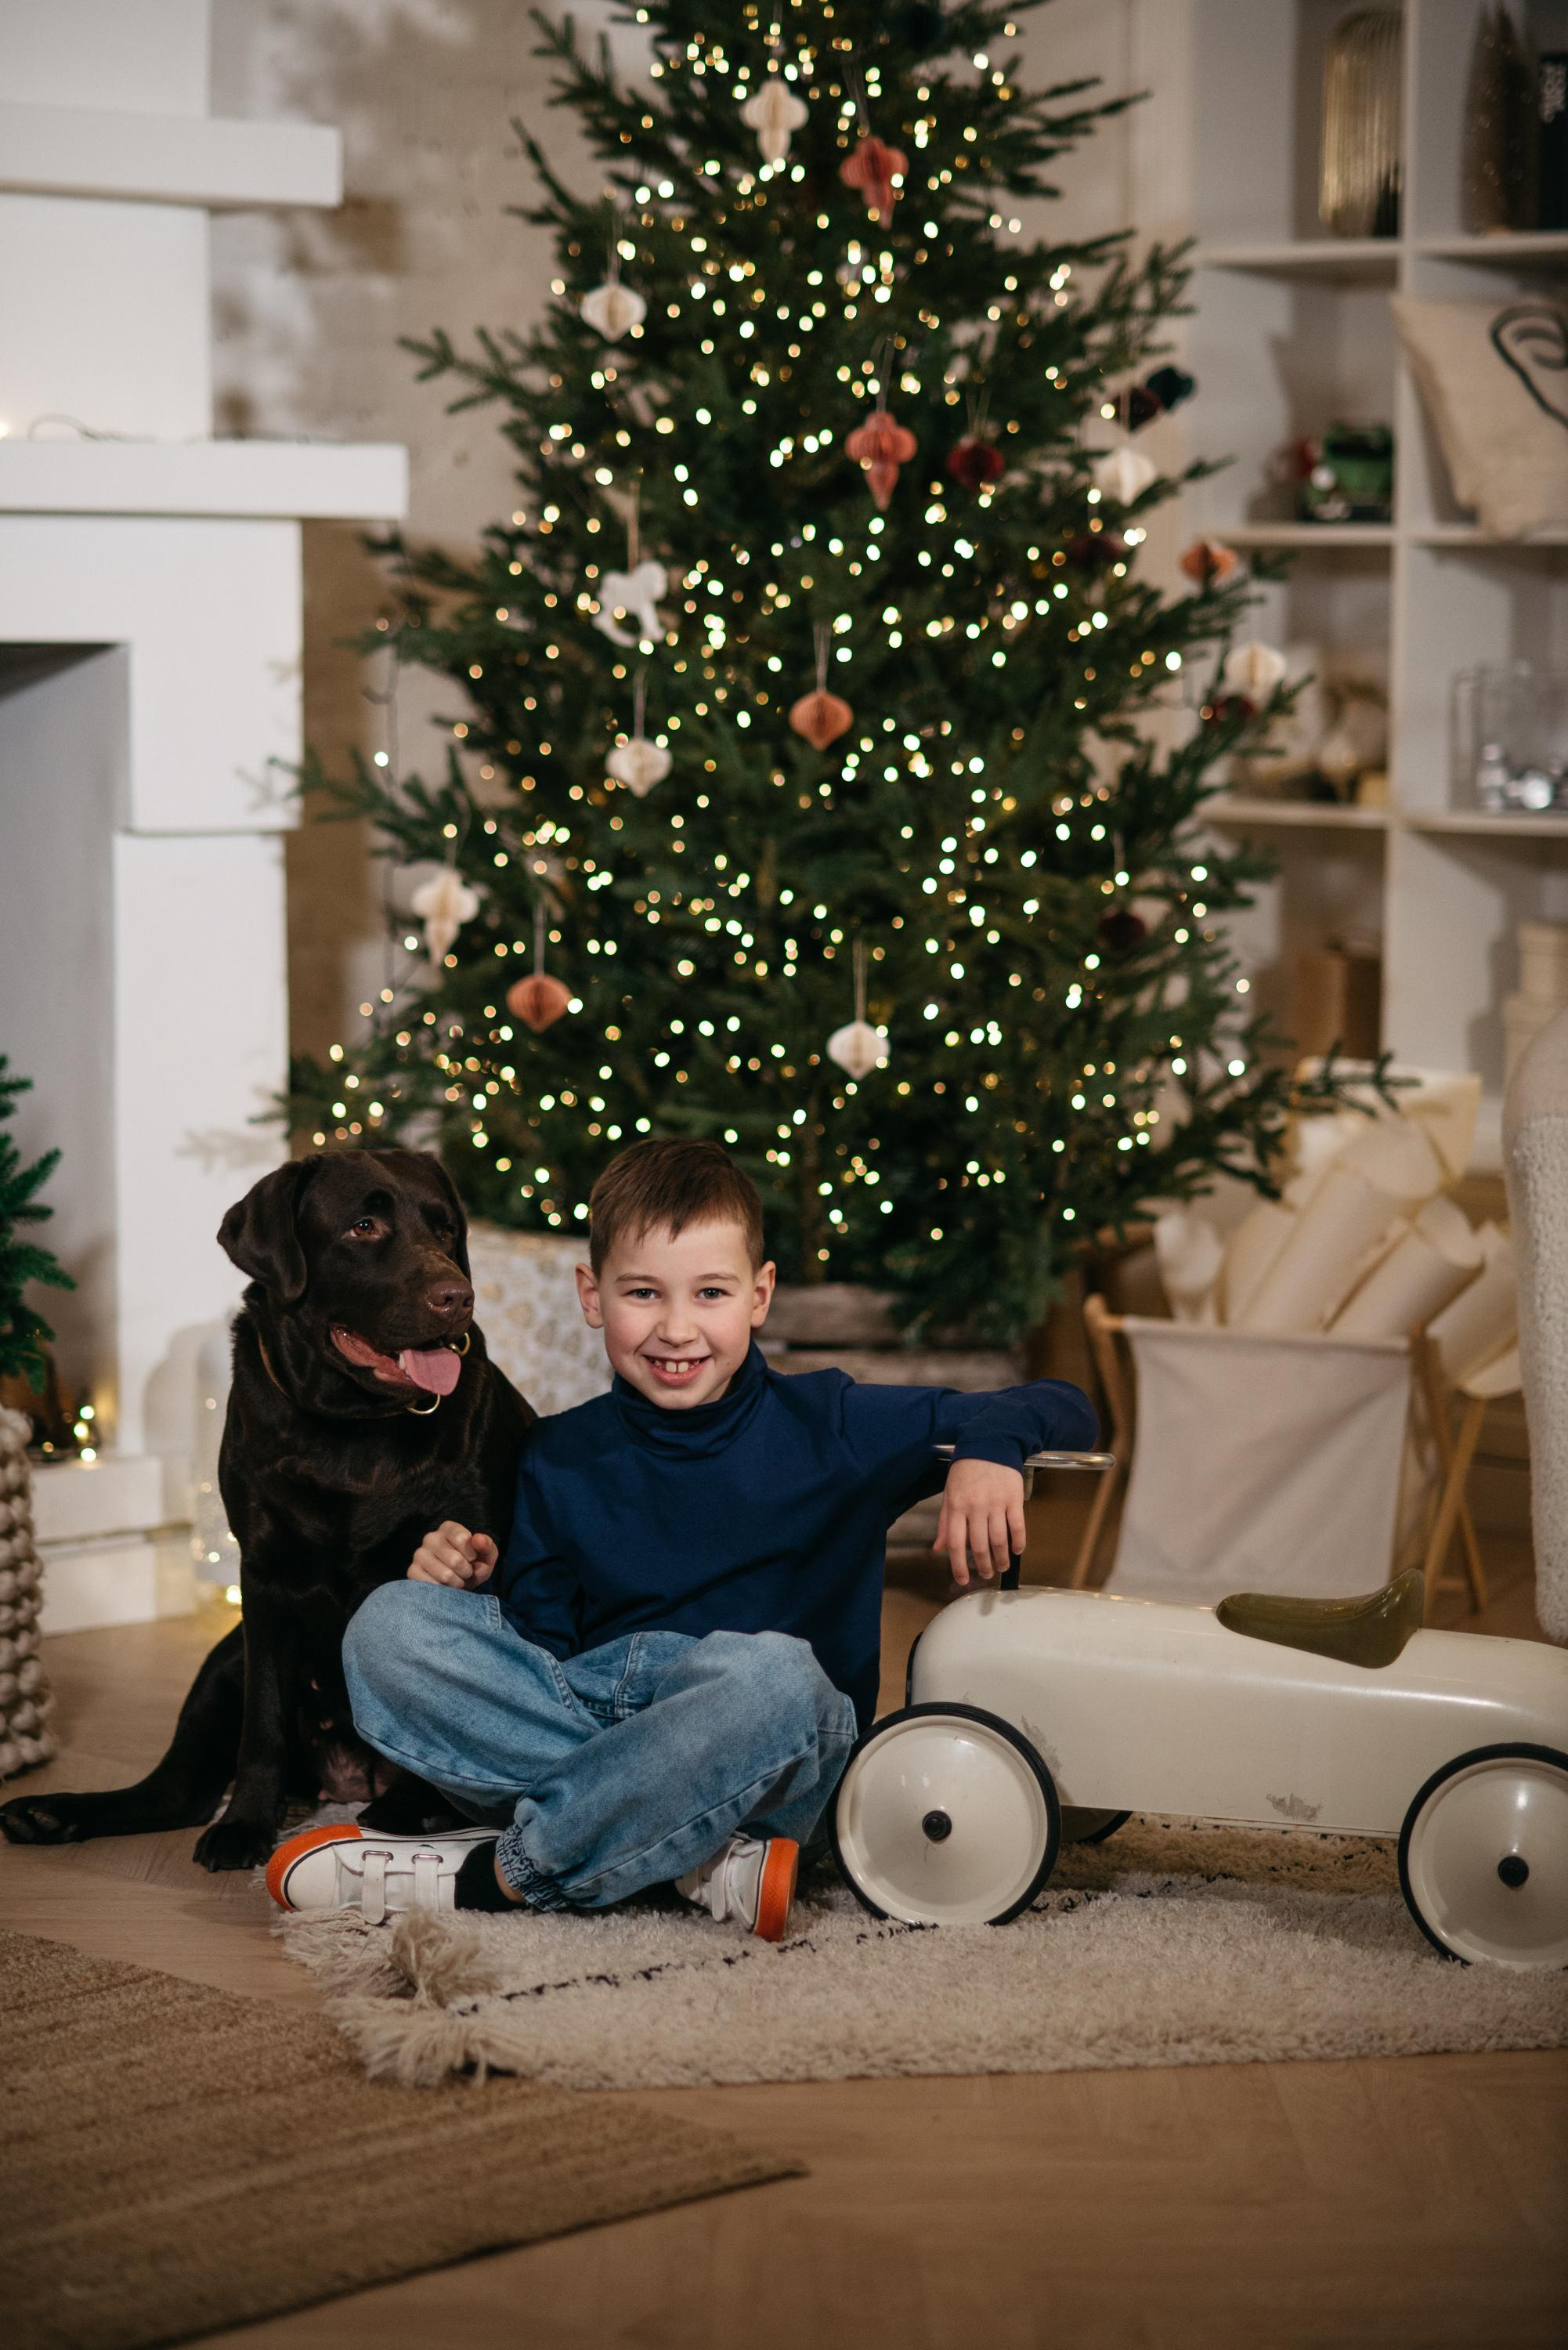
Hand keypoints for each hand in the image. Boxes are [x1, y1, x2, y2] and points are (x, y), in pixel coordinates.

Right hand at [408, 1522, 497, 1589]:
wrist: (461, 1585)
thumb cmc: (474, 1566)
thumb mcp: (486, 1557)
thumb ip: (486, 1546)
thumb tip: (478, 1539)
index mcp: (448, 1528)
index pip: (462, 1539)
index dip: (472, 1554)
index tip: (472, 1558)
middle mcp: (431, 1538)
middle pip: (455, 1560)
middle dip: (466, 1572)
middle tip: (465, 1573)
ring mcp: (419, 1554)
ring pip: (445, 1575)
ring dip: (457, 1583)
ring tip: (456, 1580)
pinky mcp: (412, 1571)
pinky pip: (432, 1585)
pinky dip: (444, 1590)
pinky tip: (444, 1586)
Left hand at [936, 1459, 1025, 1587]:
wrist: (989, 1444)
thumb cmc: (966, 1471)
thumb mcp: (949, 1494)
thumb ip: (945, 1523)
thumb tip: (938, 1549)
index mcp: (957, 1506)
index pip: (956, 1544)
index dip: (958, 1566)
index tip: (962, 1580)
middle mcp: (976, 1507)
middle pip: (979, 1546)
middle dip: (983, 1566)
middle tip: (985, 1574)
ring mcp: (996, 1503)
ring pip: (999, 1540)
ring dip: (1001, 1559)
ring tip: (1001, 1567)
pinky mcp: (1014, 1499)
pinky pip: (1018, 1527)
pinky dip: (1018, 1543)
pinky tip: (1017, 1551)